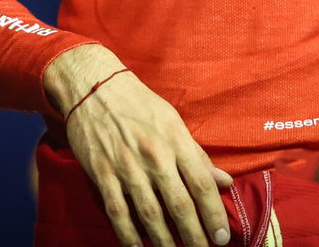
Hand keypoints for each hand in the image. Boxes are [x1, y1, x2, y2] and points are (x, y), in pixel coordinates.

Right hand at [46, 46, 232, 246]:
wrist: (94, 87)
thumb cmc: (139, 104)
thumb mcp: (173, 121)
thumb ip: (197, 155)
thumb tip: (225, 181)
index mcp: (175, 140)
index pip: (201, 183)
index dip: (214, 214)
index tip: (222, 236)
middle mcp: (153, 156)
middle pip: (179, 205)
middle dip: (194, 235)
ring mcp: (126, 166)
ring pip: (150, 214)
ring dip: (165, 242)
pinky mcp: (102, 173)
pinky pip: (118, 211)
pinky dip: (128, 235)